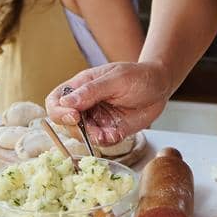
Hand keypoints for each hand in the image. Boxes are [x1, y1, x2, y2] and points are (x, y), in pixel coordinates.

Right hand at [46, 61, 172, 144]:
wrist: (160, 86)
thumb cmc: (138, 75)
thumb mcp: (116, 78)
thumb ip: (92, 90)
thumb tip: (66, 102)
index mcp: (81, 86)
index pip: (56, 101)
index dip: (58, 111)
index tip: (73, 116)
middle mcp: (85, 104)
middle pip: (65, 123)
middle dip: (78, 129)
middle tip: (95, 130)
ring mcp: (96, 119)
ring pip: (82, 135)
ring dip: (93, 137)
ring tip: (109, 133)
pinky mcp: (109, 130)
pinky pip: (100, 141)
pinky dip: (106, 141)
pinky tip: (116, 133)